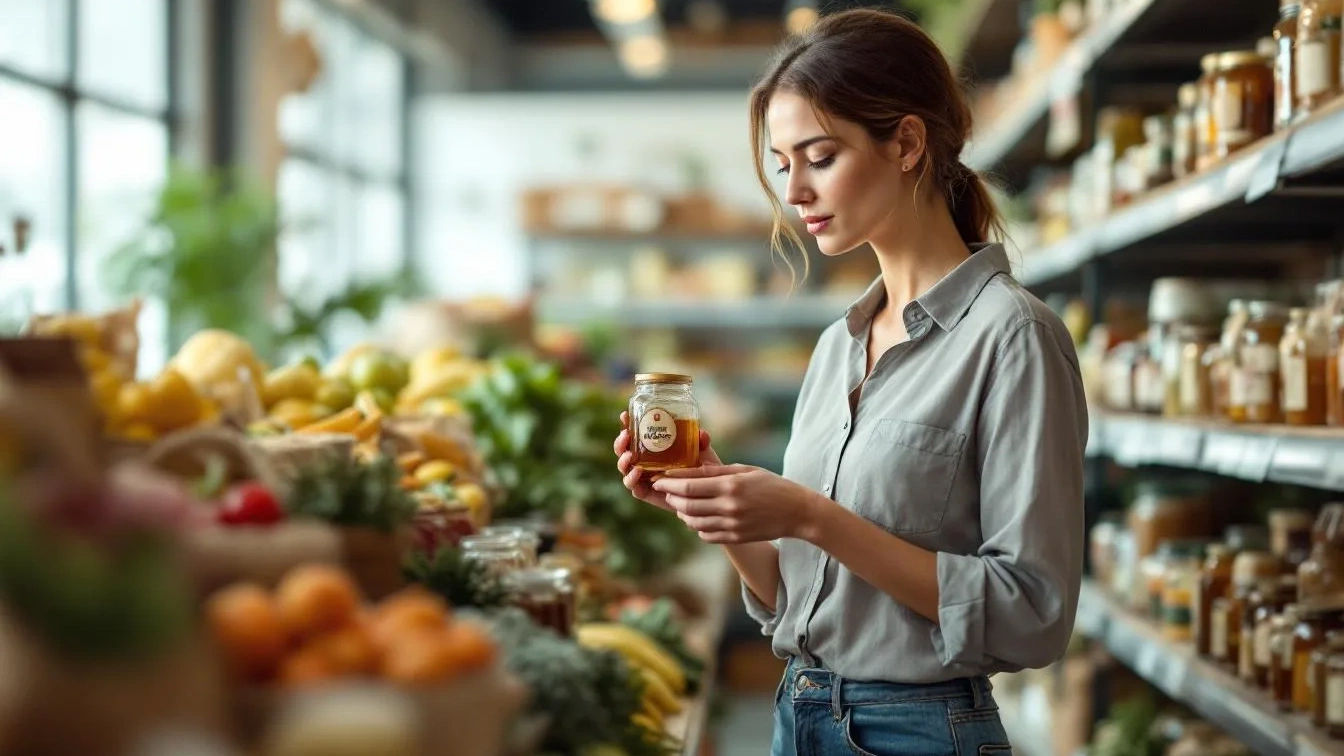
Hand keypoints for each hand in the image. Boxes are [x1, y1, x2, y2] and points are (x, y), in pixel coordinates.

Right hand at [614, 411, 721, 510]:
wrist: (706, 493)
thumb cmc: (700, 468)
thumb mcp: (703, 452)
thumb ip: (701, 442)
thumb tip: (702, 434)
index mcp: (652, 448)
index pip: (635, 434)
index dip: (627, 425)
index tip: (625, 416)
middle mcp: (644, 461)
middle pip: (624, 451)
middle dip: (620, 443)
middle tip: (626, 435)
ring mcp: (644, 478)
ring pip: (624, 469)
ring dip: (623, 461)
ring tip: (629, 456)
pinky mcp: (647, 493)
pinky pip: (634, 488)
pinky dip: (632, 480)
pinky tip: (637, 472)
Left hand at [650, 464, 824, 543]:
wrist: (797, 512)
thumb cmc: (772, 485)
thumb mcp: (746, 470)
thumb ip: (718, 471)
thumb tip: (692, 469)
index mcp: (730, 485)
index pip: (689, 486)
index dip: (669, 482)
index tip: (658, 478)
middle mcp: (729, 506)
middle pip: (687, 505)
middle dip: (671, 498)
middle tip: (665, 491)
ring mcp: (732, 525)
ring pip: (694, 522)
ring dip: (682, 513)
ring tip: (679, 505)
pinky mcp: (736, 537)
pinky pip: (706, 535)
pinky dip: (696, 527)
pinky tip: (697, 518)